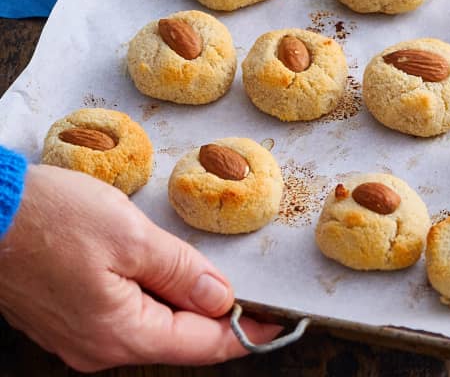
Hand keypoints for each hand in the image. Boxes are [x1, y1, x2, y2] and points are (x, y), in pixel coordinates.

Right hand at [0, 165, 281, 371]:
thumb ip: (182, 272)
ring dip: (186, 303)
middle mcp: (99, 348)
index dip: (248, 332)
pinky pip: (128, 314)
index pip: (202, 345)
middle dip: (219, 316)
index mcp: (120, 334)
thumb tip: (221, 299)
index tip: (281, 321)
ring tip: (211, 274)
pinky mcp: (70, 317)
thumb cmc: (51, 219)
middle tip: (252, 290)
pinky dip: (155, 296)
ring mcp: (81, 336)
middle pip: (179, 338)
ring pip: (154, 326)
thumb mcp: (132, 237)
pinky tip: (165, 270)